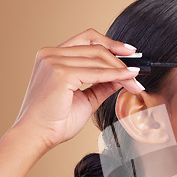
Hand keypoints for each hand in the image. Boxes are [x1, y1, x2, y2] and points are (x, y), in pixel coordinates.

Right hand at [12, 28, 142, 150]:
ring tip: (136, 82)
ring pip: (99, 58)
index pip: (86, 40)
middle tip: (138, 71)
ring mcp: (54, 62)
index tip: (129, 51)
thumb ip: (101, 85)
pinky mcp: (61, 73)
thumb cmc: (55, 121)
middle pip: (95, 47)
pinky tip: (129, 79)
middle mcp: (51, 54)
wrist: (37, 136)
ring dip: (122, 70)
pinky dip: (116, 75)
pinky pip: (97, 72)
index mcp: (52, 57)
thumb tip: (121, 76)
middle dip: (121, 59)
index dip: (110, 43)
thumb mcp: (85, 99)